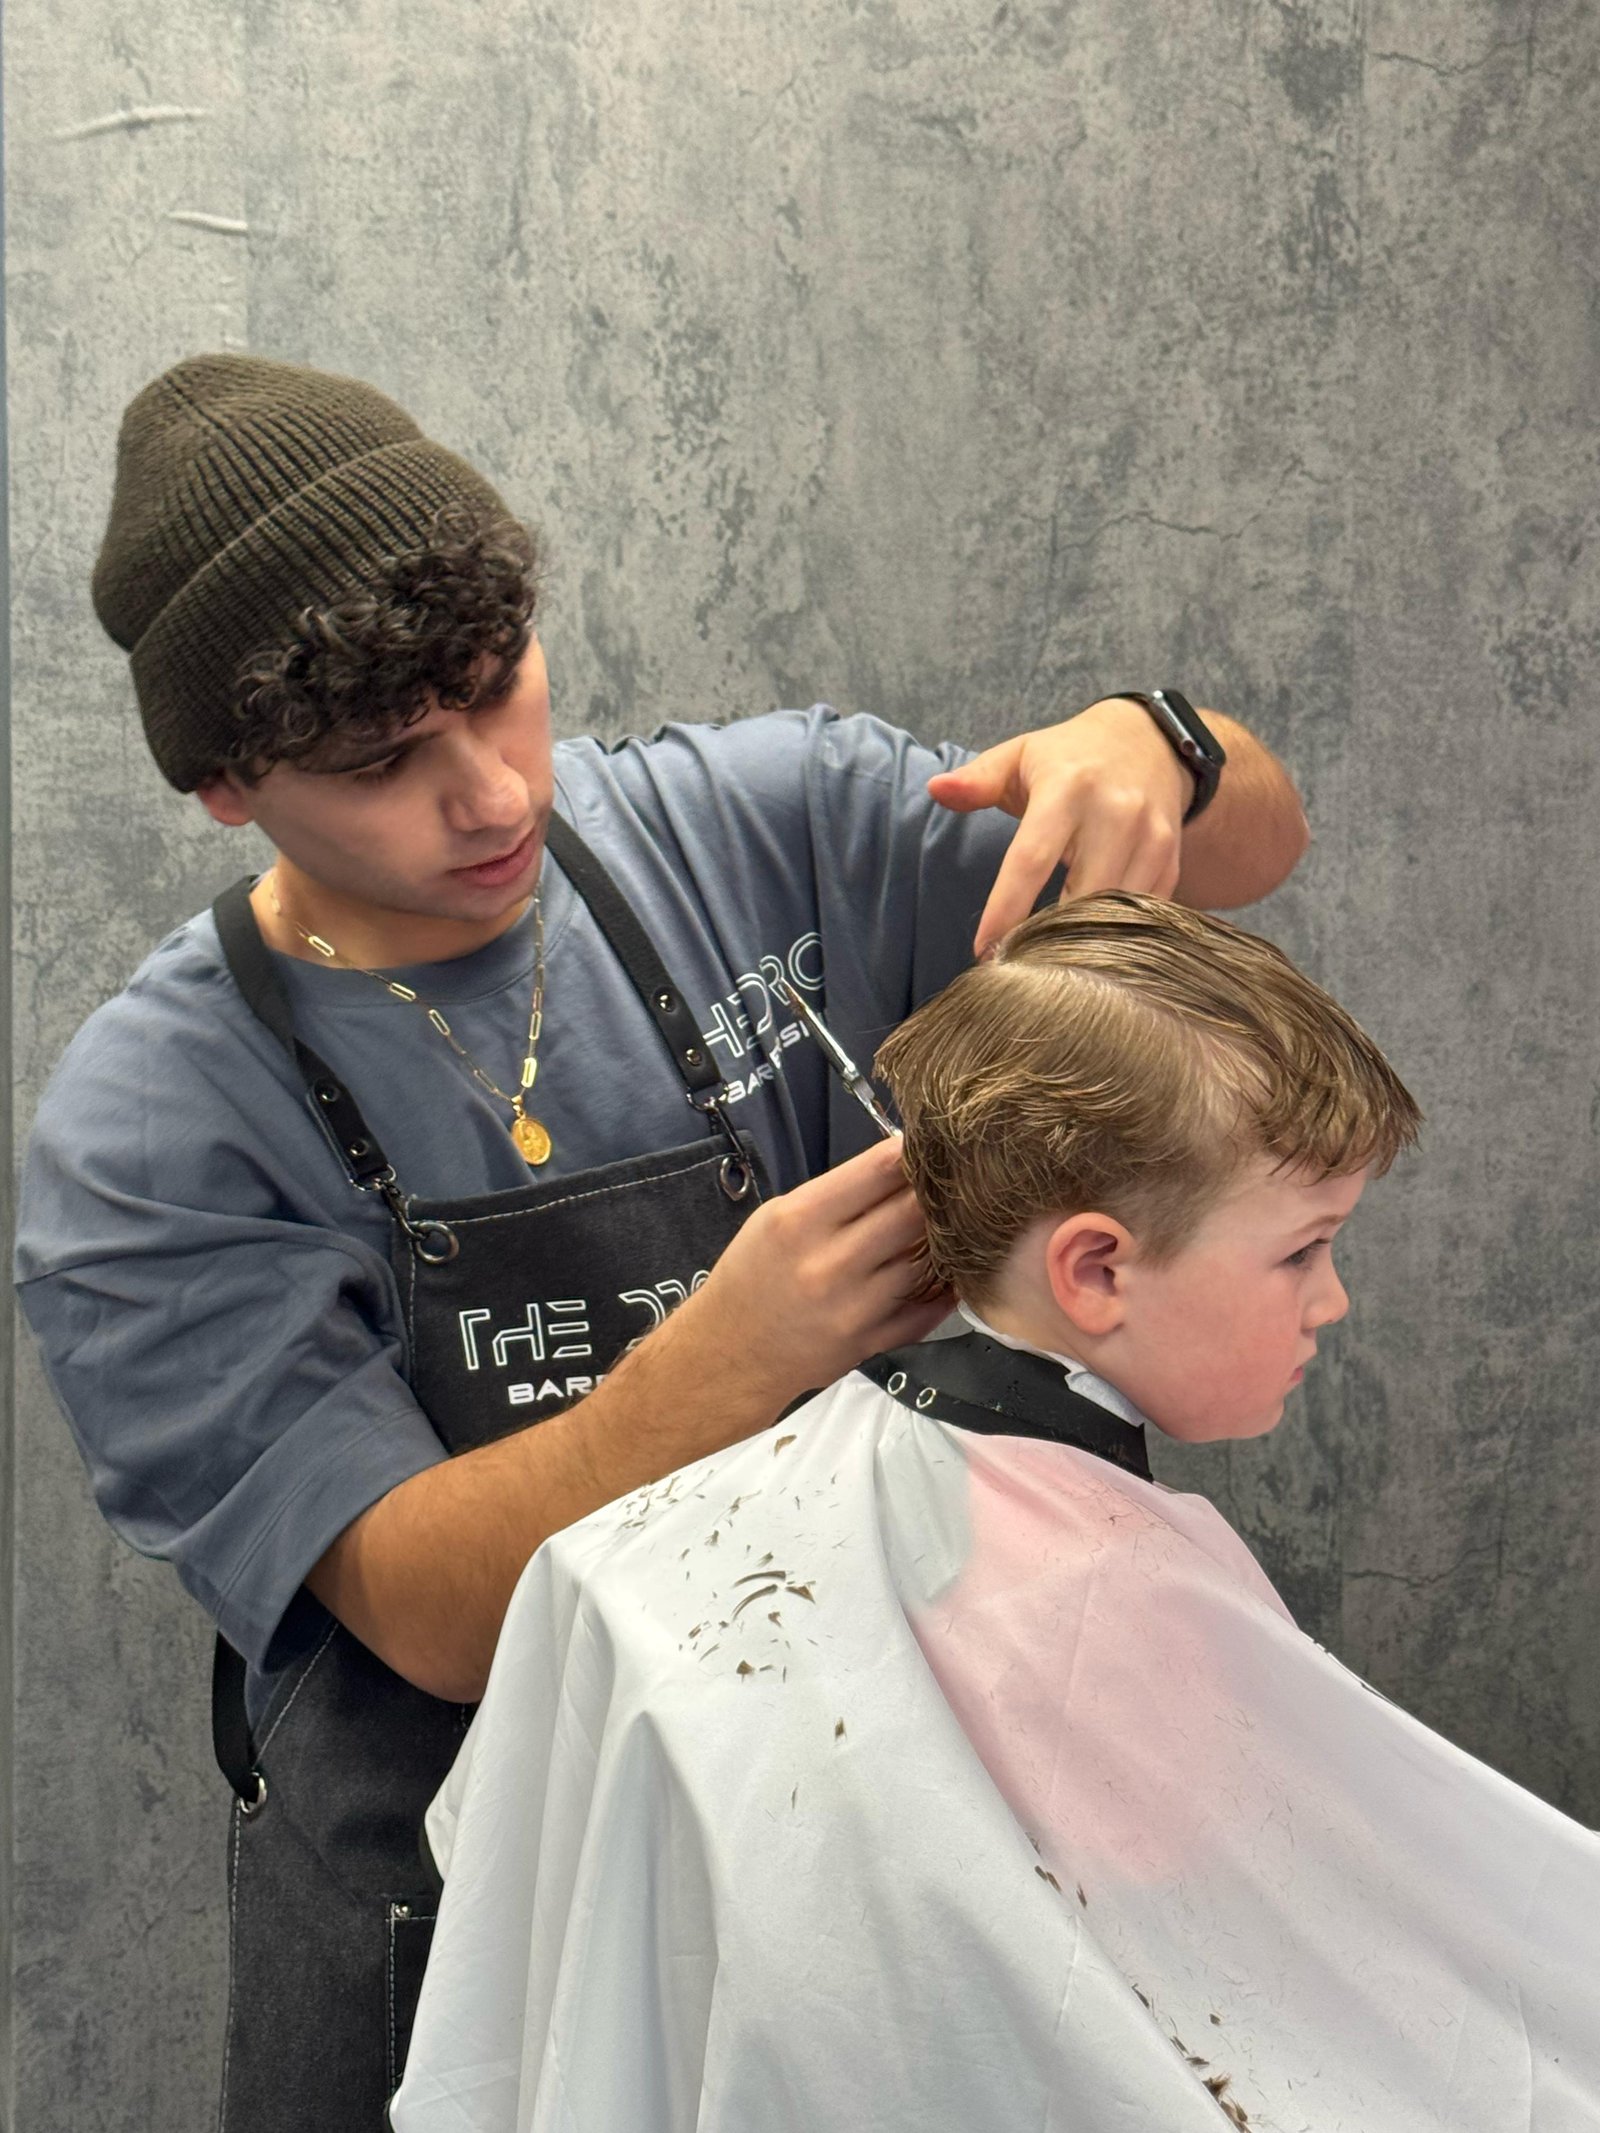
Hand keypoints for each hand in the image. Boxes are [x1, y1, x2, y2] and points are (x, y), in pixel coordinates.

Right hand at [685, 1140, 951, 1415]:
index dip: (912, 1153)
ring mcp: (854, 1308)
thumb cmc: (752, 1275)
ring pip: (928, 1260)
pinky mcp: (871, 1342)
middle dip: (934, 1194)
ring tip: (946, 1228)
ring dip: (941, 1240)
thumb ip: (836, 1195)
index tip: (928, 1147)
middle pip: (913, 1212)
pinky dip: (942, 1289)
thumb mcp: (777, 1217)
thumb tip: (898, 1168)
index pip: (879, 1171)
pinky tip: (946, 1273)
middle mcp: (830, 1263)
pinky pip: (928, 1310)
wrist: (730, 1352)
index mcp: (800, 1220)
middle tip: (946, 1187)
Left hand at [927, 697, 1193, 955]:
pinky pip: (1146, 912)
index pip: (1031, 860)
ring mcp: (1151, 837)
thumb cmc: (1069, 758)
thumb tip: (936, 789)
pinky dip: (1117, 934)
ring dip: (1083, 942)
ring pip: (1116, 911)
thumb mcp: (1020, 756)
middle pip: (1080, 896)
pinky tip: (1089, 947)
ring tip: (1050, 964)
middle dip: (1048, 937)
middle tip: (1017, 966)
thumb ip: (977, 779)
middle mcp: (1115, 812)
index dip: (1006, 909)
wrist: (1150, 742)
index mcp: (1067, 788)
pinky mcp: (1170, 858)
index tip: (984, 950)